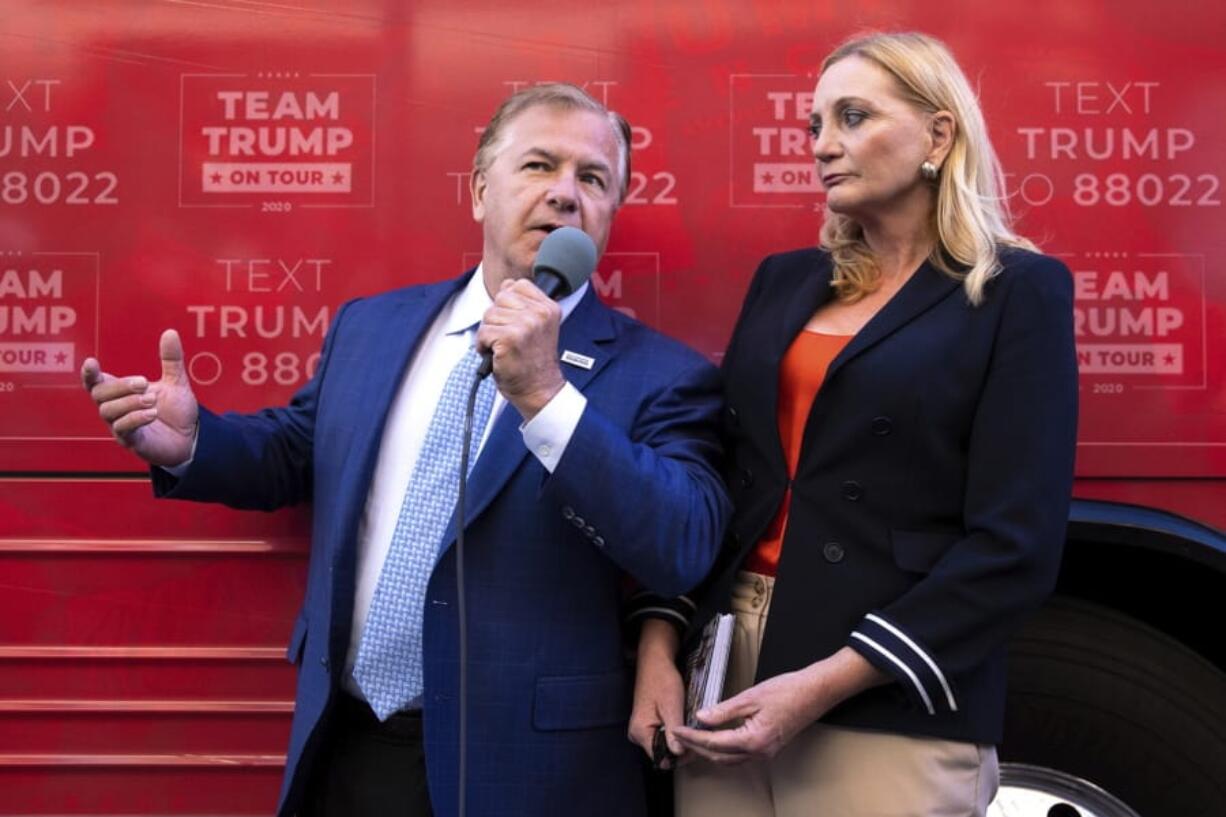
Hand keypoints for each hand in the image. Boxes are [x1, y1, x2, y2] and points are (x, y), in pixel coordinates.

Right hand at [81, 329, 198, 466]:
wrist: (191, 437)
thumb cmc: (176, 410)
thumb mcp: (176, 381)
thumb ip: (171, 359)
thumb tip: (170, 332)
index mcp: (121, 393)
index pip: (95, 382)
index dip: (89, 373)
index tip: (91, 362)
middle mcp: (116, 409)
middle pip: (99, 394)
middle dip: (120, 386)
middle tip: (143, 383)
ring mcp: (120, 427)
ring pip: (108, 412)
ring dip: (129, 403)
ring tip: (152, 400)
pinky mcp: (131, 442)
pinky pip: (123, 430)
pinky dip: (135, 419)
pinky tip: (152, 414)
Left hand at [476, 278, 564, 420]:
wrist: (539, 390)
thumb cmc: (534, 362)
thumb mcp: (538, 326)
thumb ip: (524, 304)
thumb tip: (506, 285)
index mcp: (548, 307)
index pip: (516, 285)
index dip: (508, 304)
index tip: (515, 324)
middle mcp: (540, 313)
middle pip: (499, 298)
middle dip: (497, 319)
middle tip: (509, 339)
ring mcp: (525, 325)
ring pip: (489, 315)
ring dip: (489, 334)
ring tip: (503, 348)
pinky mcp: (510, 338)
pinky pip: (483, 332)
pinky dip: (483, 346)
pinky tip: (497, 355)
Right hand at [629, 620, 686, 768]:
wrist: (654, 661)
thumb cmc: (662, 679)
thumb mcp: (671, 705)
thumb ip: (674, 731)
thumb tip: (679, 754)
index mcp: (640, 732)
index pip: (661, 759)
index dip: (680, 756)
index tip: (696, 746)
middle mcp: (637, 735)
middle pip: (663, 755)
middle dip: (682, 749)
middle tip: (698, 736)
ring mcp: (642, 730)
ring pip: (664, 746)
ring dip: (680, 741)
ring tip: (693, 729)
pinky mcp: (647, 725)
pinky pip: (663, 737)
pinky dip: (675, 734)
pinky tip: (685, 724)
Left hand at [671, 648, 887, 765]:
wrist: (817, 692)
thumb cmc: (788, 690)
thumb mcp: (751, 696)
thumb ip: (724, 710)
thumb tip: (701, 717)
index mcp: (754, 740)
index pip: (714, 743)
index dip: (692, 737)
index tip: (677, 730)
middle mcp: (760, 753)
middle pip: (719, 756)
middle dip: (696, 748)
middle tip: (679, 736)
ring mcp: (766, 753)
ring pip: (730, 760)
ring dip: (709, 752)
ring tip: (692, 739)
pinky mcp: (770, 748)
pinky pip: (741, 756)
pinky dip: (724, 750)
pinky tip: (716, 740)